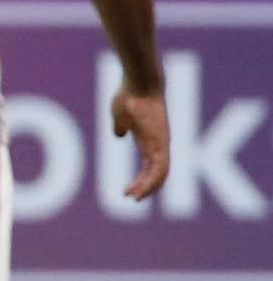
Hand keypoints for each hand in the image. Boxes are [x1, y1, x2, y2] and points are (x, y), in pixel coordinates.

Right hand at [111, 84, 169, 200]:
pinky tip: (140, 190)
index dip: (142, 181)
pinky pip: (160, 168)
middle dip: (145, 188)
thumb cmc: (130, 95)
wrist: (140, 82)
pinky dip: (151, 182)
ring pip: (161, 174)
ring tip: (134, 198)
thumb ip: (120, 127)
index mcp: (150, 140)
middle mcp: (159, 145)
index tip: (128, 191)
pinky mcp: (161, 142)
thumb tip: (119, 135)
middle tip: (130, 198)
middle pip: (157, 174)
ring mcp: (161, 144)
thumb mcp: (120, 115)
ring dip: (148, 189)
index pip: (151, 167)